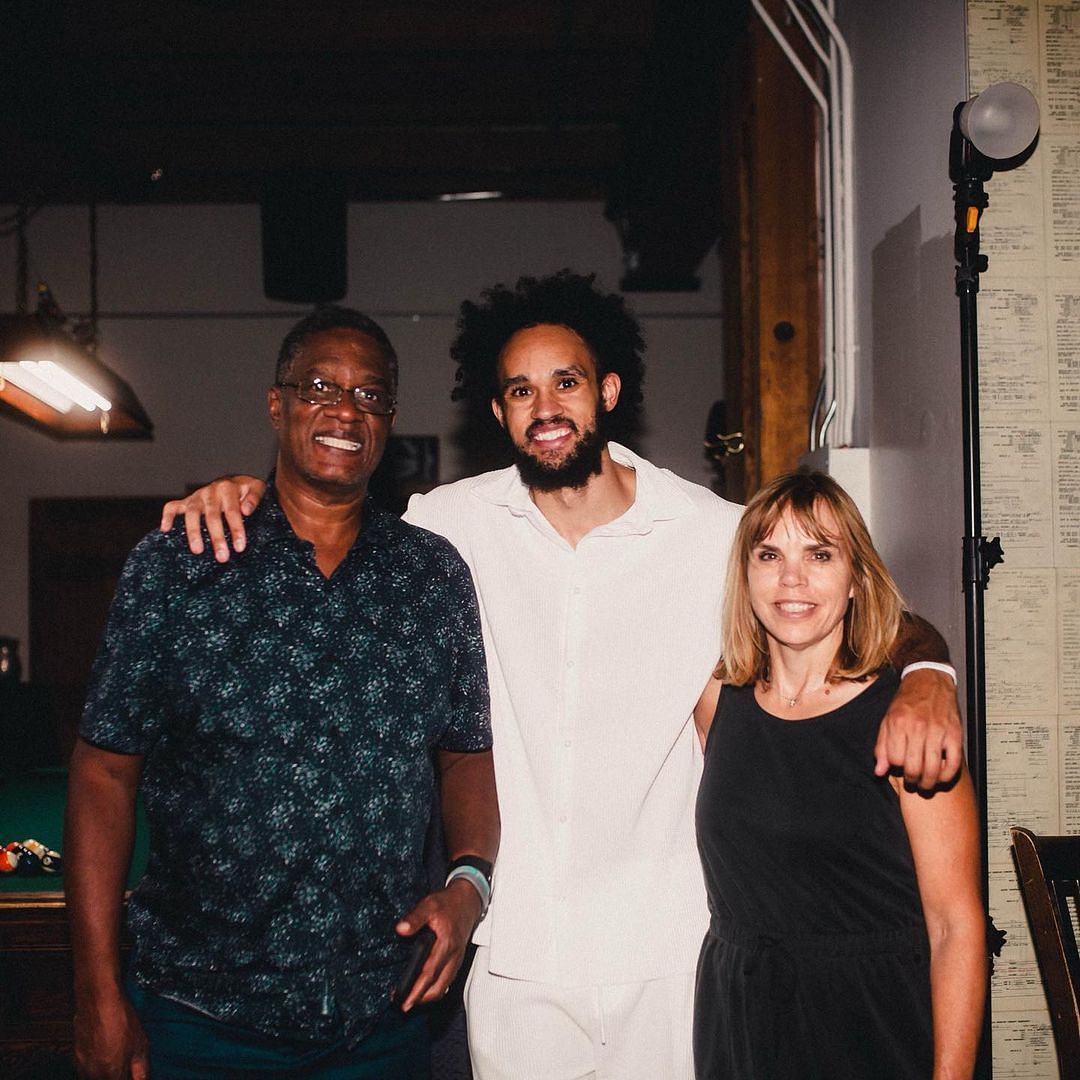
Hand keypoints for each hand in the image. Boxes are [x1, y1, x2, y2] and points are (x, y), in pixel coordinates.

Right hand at [73, 991, 149, 1078]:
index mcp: (112, 1074)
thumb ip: (141, 1070)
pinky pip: (86, 1069)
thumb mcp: (140, 1044)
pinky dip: (96, 1063)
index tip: (131, 1071)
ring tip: (115, 1052)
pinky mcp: (76, 1058)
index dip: (129, 1077)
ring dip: (106, 1071)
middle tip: (124, 1059)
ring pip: (96, 1077)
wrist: (99, 1001)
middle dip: (117, 1074)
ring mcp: (82, 1066)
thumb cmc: (120, 1018)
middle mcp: (94, 1074)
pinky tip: (104, 1048)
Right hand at [159, 475, 265, 561]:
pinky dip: (167, 517)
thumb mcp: (256, 488)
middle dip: (217, 537)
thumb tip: (245, 510)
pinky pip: (172, 507)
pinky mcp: (186, 501)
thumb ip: (254, 497)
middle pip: (212, 516)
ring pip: (192, 514)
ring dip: (193, 533)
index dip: (236, 529)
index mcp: (228, 489)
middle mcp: (210, 492)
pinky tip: (165, 530)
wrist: (233, 481)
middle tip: (222, 557)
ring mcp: (196, 497)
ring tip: (197, 551)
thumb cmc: (246, 489)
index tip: (239, 547)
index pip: (232, 511)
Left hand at [394, 879, 482, 1011]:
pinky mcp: (457, 960)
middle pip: (438, 987)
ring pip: (443, 987)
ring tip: (411, 999)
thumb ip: (415, 918)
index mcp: (446, 944)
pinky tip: (425, 989)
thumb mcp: (429, 905)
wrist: (468, 901)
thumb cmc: (448, 904)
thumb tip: (401, 929)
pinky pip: (447, 981)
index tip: (404, 1000)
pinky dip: (435, 989)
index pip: (430, 974)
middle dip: (420, 1000)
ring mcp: (457, 960)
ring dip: (427, 996)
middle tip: (403, 1005)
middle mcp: (453, 956)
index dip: (416, 990)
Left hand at [874, 669, 962, 788]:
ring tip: (926, 784)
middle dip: (912, 780)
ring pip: (932, 769)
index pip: (895, 760)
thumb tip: (880, 771)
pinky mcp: (955, 734)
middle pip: (913, 768)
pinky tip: (941, 776)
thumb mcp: (887, 720)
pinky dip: (947, 776)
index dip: (896, 768)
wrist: (928, 680)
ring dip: (928, 783)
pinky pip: (953, 763)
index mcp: (898, 724)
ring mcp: (938, 731)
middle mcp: (917, 727)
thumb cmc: (906, 701)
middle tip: (913, 782)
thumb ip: (882, 746)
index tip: (899, 769)